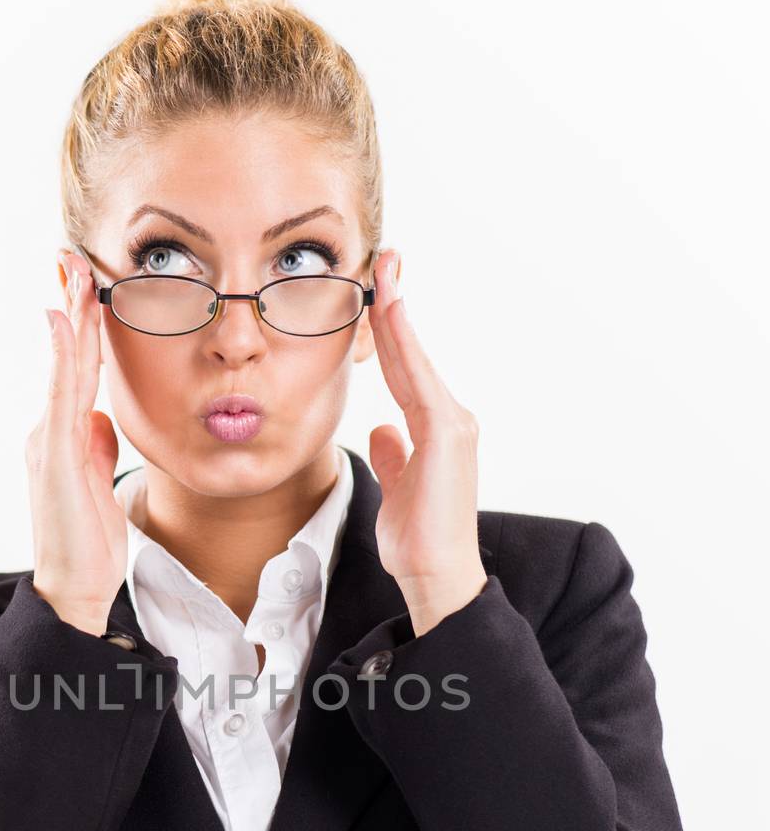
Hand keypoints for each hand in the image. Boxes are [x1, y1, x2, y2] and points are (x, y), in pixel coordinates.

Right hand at [26, 250, 125, 633]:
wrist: (73, 588)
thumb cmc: (87, 542)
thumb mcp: (99, 482)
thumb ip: (98, 447)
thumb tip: (103, 419)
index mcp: (65, 436)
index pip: (79, 368)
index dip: (83, 325)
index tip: (86, 284)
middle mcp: (51, 430)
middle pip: (69, 355)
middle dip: (73, 303)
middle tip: (73, 254)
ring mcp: (50, 440)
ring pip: (68, 365)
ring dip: (73, 315)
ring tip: (76, 270)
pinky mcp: (55, 455)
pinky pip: (63, 393)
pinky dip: (63, 353)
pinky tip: (66, 321)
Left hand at [366, 249, 487, 633]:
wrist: (436, 573)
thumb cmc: (418, 540)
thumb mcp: (396, 488)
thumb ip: (393, 454)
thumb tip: (382, 430)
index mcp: (436, 430)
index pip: (406, 370)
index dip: (391, 329)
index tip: (379, 290)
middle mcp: (450, 419)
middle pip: (414, 354)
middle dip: (396, 304)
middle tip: (385, 258)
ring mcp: (452, 425)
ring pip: (415, 360)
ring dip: (397, 314)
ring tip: (384, 271)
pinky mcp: (446, 435)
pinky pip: (417, 380)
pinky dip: (404, 345)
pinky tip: (389, 314)